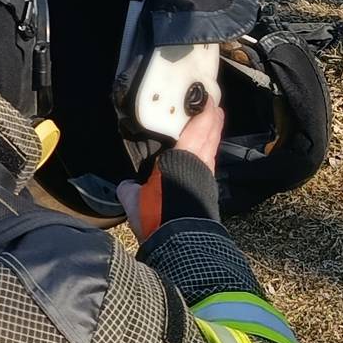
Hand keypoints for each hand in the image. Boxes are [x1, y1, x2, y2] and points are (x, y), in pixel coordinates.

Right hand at [116, 98, 224, 228]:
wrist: (182, 242)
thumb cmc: (160, 215)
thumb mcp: (136, 200)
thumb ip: (131, 190)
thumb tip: (128, 186)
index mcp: (183, 158)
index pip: (198, 129)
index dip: (203, 113)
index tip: (205, 99)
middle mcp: (201, 165)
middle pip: (211, 136)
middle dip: (213, 120)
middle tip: (213, 107)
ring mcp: (208, 179)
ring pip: (212, 151)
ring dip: (213, 137)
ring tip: (211, 127)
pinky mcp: (209, 193)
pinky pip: (210, 165)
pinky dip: (209, 154)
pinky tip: (204, 158)